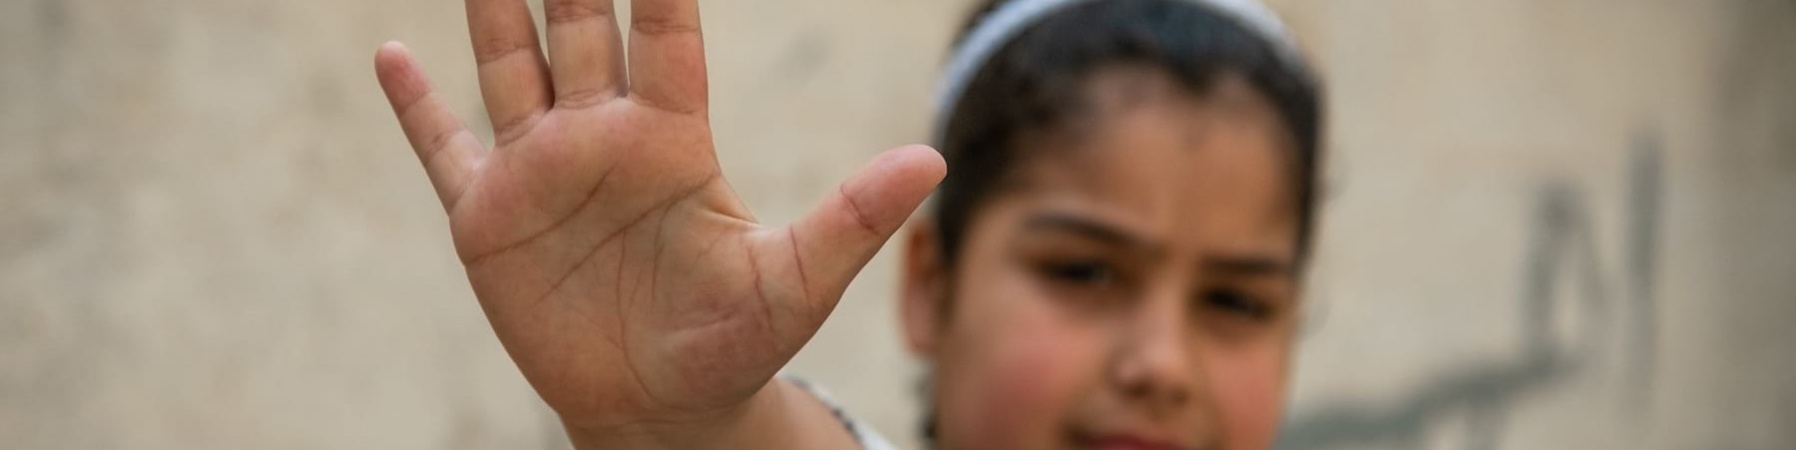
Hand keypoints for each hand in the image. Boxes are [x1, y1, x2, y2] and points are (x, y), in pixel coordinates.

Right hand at [373, 0, 943, 437]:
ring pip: (510, 64)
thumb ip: (853, 217)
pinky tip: (391, 53)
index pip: (665, 32)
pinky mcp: (489, 219)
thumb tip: (932, 161)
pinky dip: (416, 106)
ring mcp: (542, 171)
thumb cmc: (736, 342)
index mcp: (674, 138)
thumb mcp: (798, 281)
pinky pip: (445, 147)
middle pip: (579, 24)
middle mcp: (603, 136)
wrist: (663, 406)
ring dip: (494, 7)